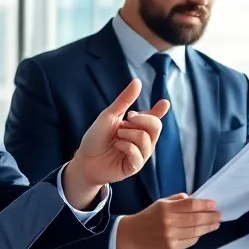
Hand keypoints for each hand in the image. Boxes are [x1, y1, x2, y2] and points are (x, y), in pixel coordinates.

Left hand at [65, 80, 168, 206]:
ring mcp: (140, 154)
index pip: (154, 118)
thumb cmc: (96, 138)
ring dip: (129, 134)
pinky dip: (126, 146)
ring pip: (146, 139)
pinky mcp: (135, 167)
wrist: (84, 159)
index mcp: (137, 127)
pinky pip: (138, 154)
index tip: (164, 103)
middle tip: (128, 117)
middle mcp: (142, 140)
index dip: (160, 110)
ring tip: (117, 137)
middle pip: (156, 126)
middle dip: (142, 119)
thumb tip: (137, 81)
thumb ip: (125, 100)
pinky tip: (117, 146)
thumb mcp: (109, 116)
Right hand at [116, 195, 220, 248]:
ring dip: (207, 228)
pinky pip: (190, 242)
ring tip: (215, 224)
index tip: (213, 204)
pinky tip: (200, 232)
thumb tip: (195, 200)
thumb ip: (178, 200)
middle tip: (219, 215)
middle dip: (210, 217)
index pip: (190, 205)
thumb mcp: (161, 203)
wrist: (132, 234)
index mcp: (166, 209)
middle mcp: (169, 223)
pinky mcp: (171, 248)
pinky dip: (197, 236)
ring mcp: (170, 237)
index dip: (204, 204)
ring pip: (195, 232)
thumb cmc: (149, 216)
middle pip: (196, 219)